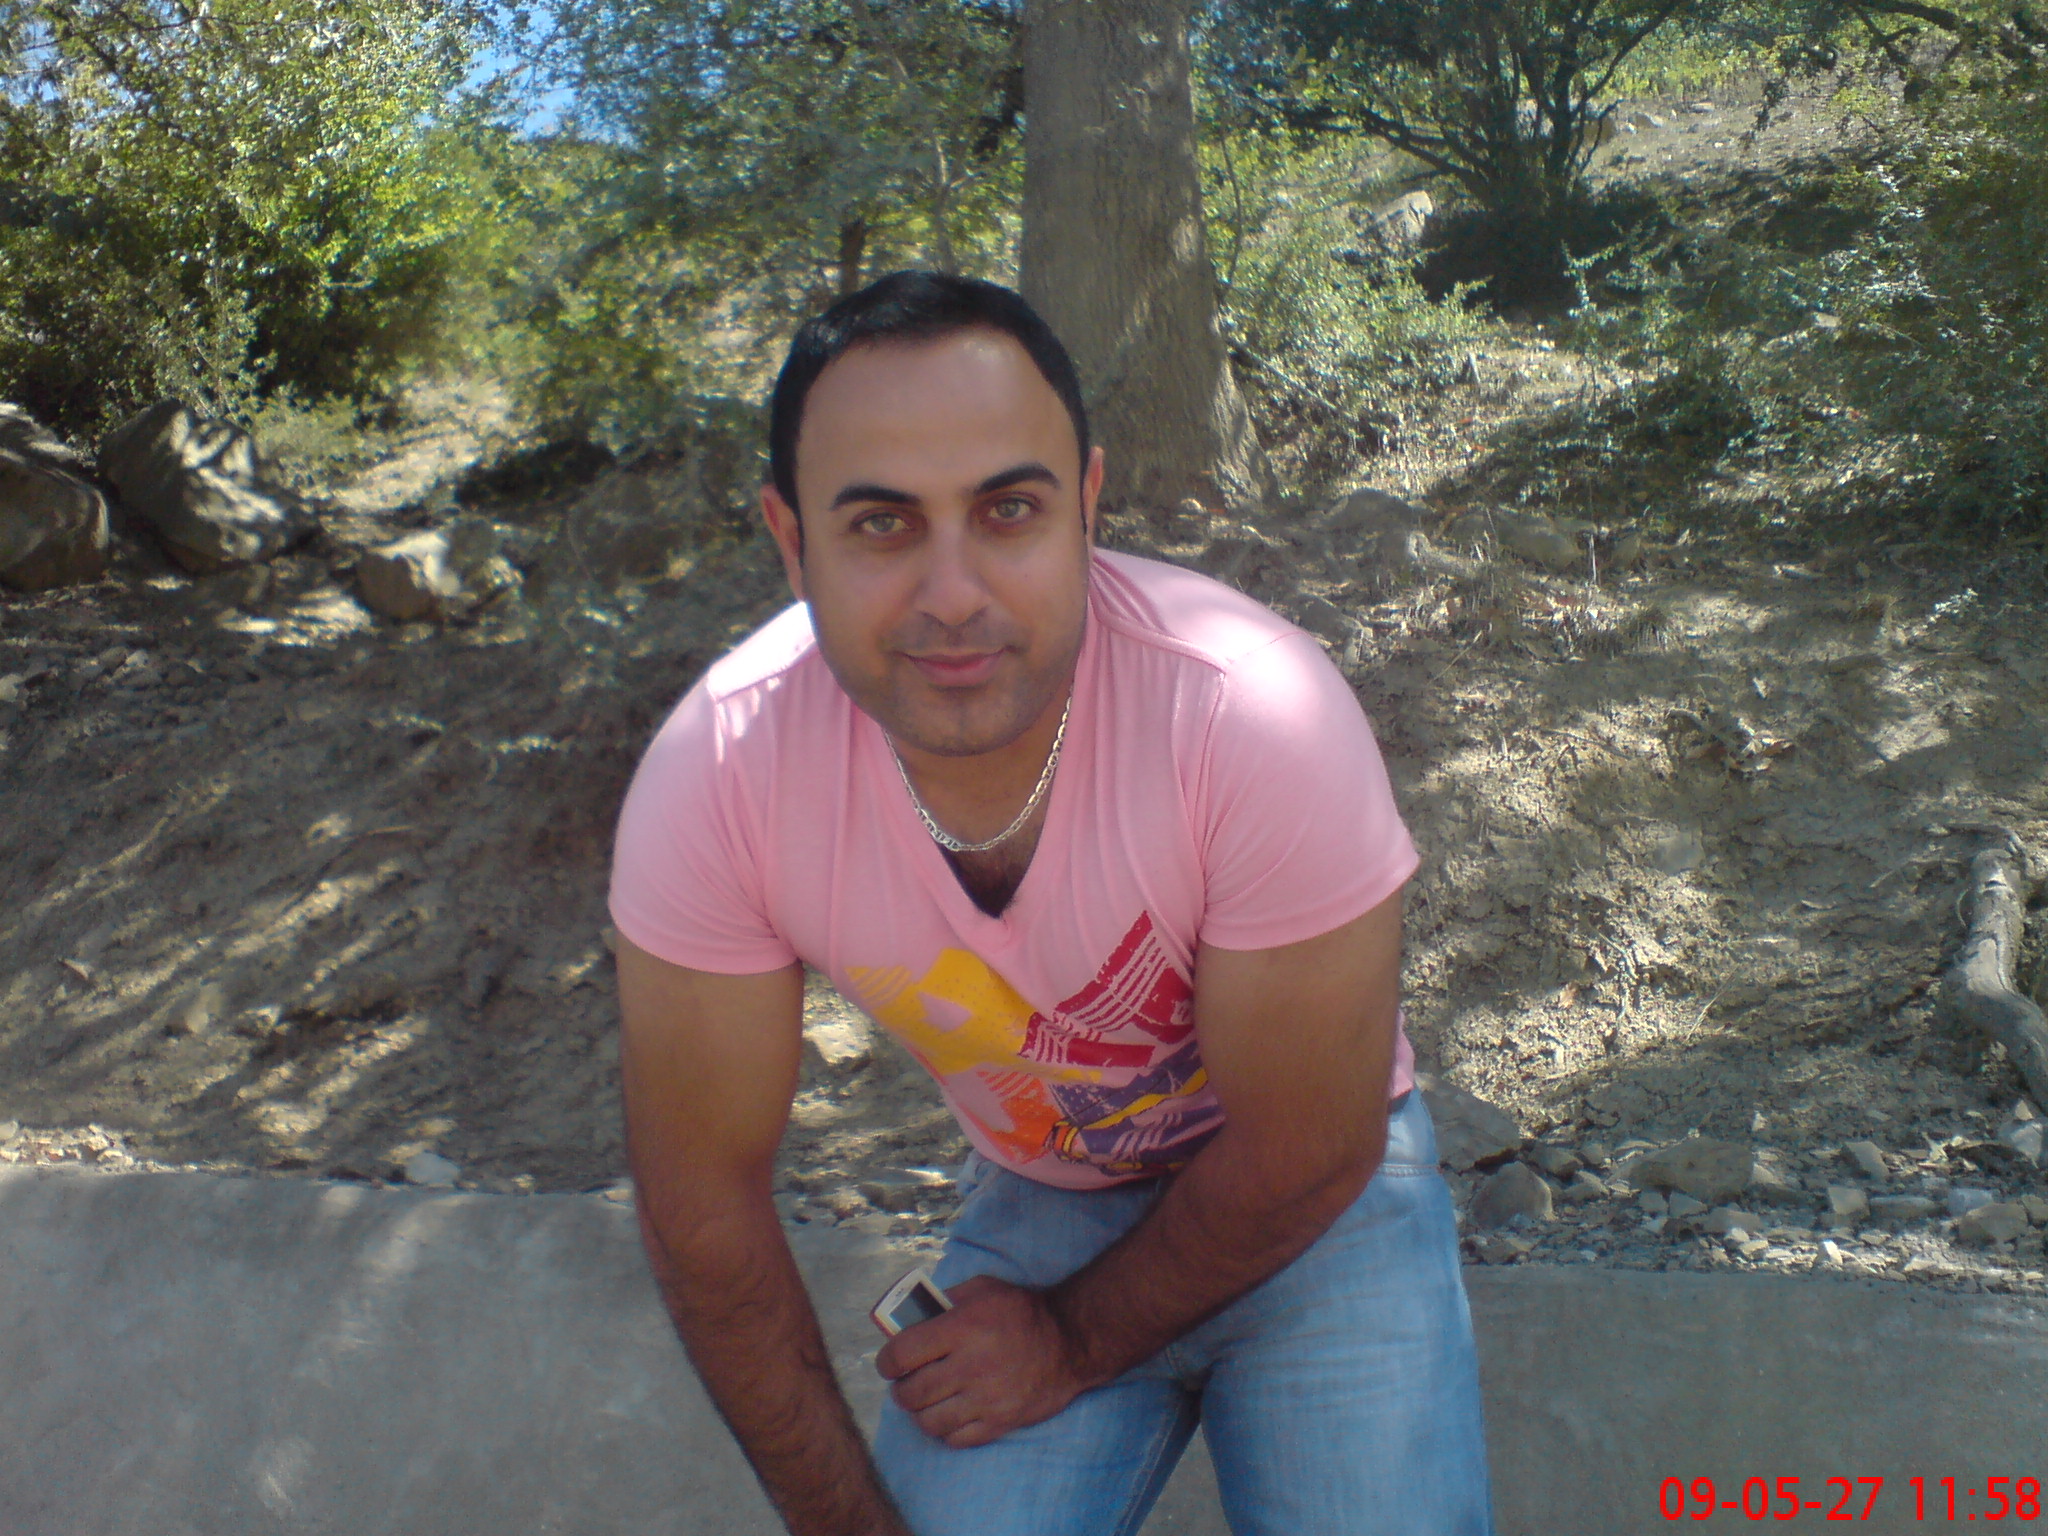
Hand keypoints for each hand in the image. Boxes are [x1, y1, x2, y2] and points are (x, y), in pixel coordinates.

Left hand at [874, 1275, 1093, 1447]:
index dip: (886, 1362)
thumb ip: (945, 1301)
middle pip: (911, 1393)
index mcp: (961, 1328)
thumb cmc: (1021, 1311)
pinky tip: (950, 1415)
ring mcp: (986, 1399)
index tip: (889, 1364)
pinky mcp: (1000, 1422)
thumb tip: (910, 1319)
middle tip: (905, 1384)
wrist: (1069, 1340)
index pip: (902, 1354)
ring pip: (929, 1422)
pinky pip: (956, 1439)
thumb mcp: (982, 1289)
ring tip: (925, 1401)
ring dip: (920, 1413)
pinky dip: (946, 1431)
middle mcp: (970, 1366)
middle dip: (900, 1390)